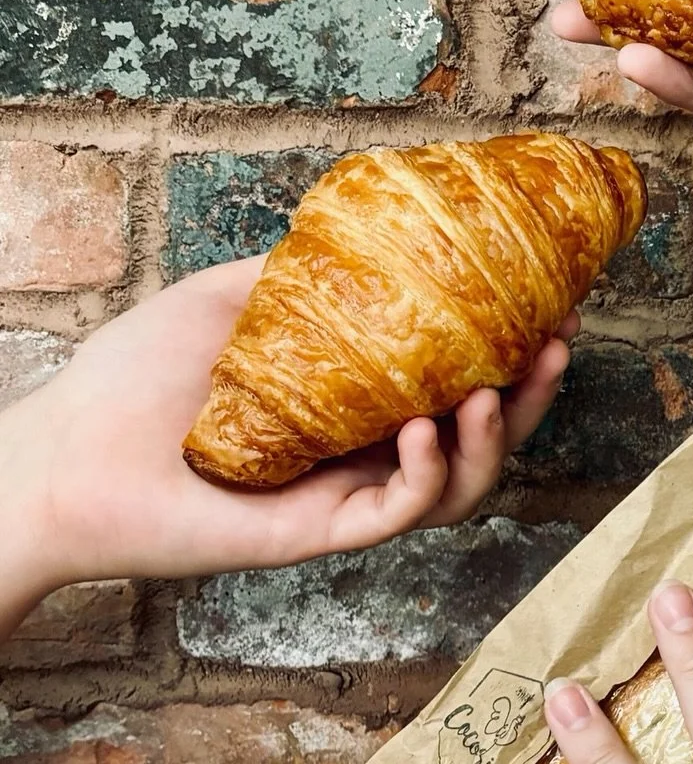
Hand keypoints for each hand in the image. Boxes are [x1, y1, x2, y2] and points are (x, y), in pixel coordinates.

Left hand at [0, 257, 572, 627]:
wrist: (63, 454)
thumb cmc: (128, 381)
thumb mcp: (226, 299)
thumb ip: (296, 275)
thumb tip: (362, 231)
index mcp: (350, 405)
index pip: (451, 383)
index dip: (506, 352)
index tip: (546, 306)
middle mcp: (360, 453)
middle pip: (476, 437)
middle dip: (528, 396)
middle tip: (557, 344)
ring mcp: (345, 495)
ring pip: (457, 486)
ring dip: (494, 438)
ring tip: (497, 388)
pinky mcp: (321, 532)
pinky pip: (402, 511)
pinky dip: (430, 473)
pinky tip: (429, 428)